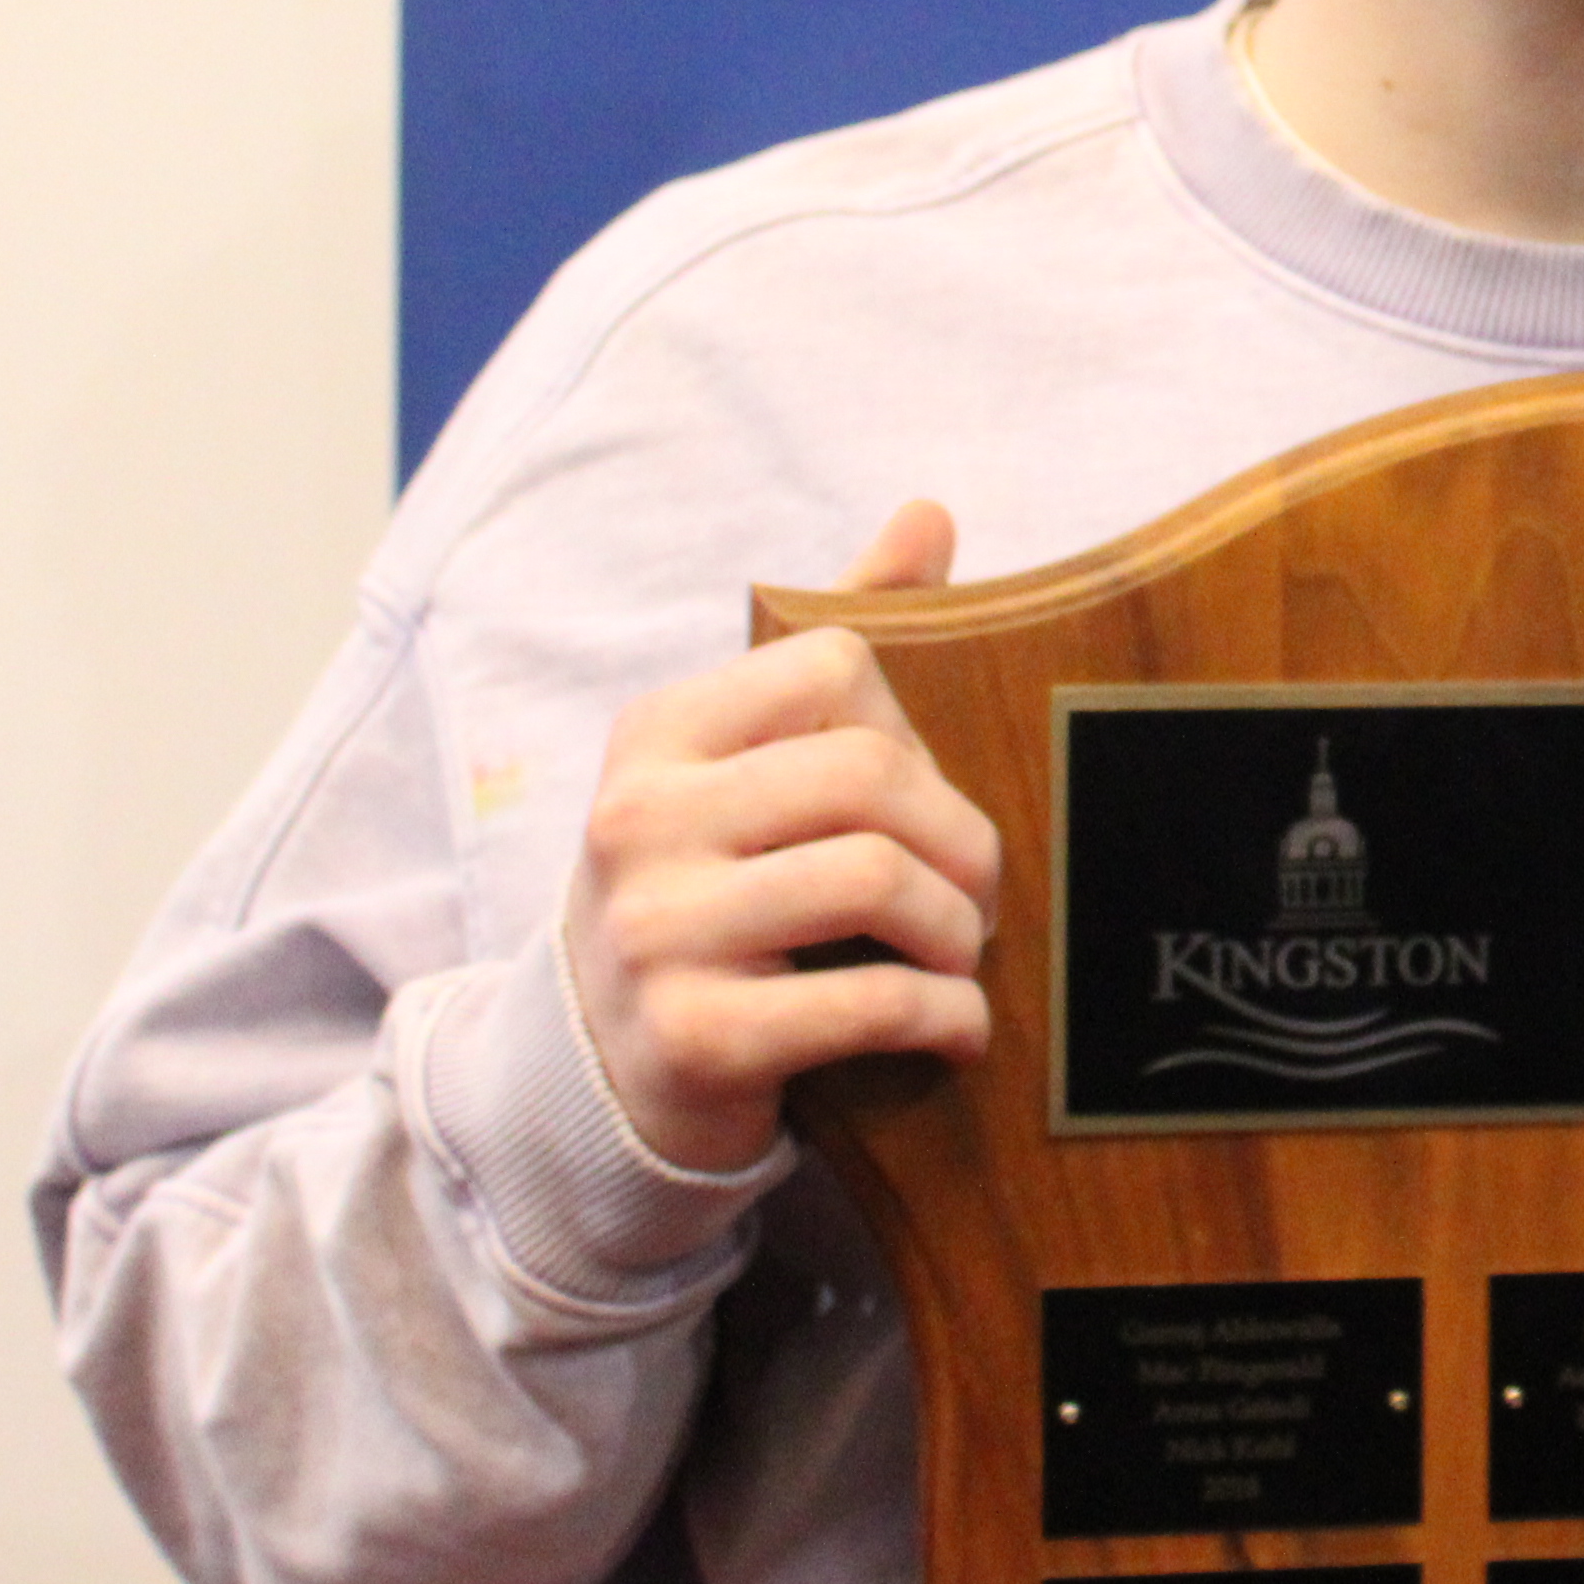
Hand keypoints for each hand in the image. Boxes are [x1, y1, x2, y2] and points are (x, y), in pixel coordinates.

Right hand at [562, 501, 1001, 1171]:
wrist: (605, 1072)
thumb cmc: (713, 893)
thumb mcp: (749, 766)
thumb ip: (838, 639)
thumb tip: (930, 512)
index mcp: (660, 734)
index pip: (839, 667)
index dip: (916, 737)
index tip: (923, 806)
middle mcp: (637, 818)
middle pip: (870, 774)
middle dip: (962, 840)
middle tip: (979, 897)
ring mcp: (654, 930)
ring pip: (876, 880)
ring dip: (957, 932)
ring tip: (960, 959)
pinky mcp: (690, 1037)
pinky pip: (869, 1002)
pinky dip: (947, 1018)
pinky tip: (957, 1030)